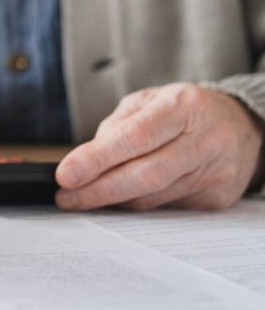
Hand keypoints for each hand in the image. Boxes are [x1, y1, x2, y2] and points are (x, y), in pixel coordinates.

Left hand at [56, 83, 264, 210]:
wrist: (243, 126)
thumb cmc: (184, 111)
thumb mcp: (148, 101)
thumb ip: (116, 127)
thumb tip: (85, 162)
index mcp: (182, 106)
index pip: (135, 138)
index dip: (96, 159)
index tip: (65, 174)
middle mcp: (204, 139)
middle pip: (144, 175)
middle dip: (98, 190)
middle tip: (66, 198)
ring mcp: (215, 172)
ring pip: (153, 197)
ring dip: (113, 201)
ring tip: (83, 198)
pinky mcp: (217, 198)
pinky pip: (165, 207)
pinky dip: (138, 204)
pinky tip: (122, 198)